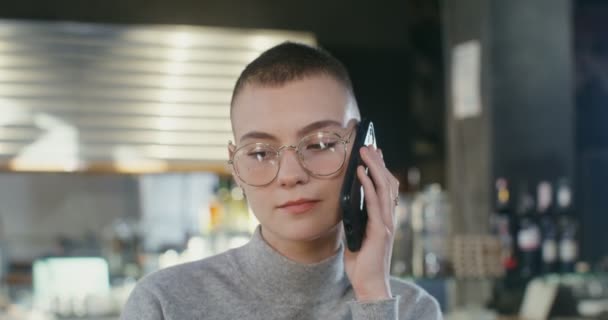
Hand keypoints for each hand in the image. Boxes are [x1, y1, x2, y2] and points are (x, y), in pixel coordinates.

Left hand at [343, 146, 399, 300]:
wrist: (369, 284)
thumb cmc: (362, 262)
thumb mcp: (357, 234)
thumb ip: (356, 219)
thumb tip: (347, 201)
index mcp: (383, 218)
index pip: (386, 188)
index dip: (381, 169)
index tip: (375, 153)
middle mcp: (388, 218)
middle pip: (387, 182)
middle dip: (378, 162)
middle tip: (370, 145)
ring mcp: (385, 223)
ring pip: (384, 187)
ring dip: (374, 167)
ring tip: (365, 151)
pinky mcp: (379, 230)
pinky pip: (374, 202)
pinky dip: (368, 185)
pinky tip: (361, 173)